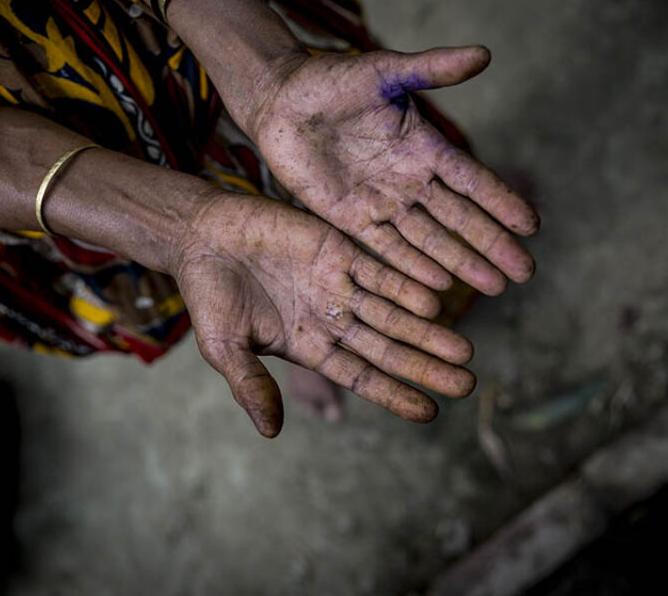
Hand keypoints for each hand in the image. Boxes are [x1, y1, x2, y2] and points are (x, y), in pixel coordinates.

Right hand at [169, 192, 475, 436]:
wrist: (201, 235)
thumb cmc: (208, 295)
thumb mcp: (224, 347)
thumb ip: (251, 385)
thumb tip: (272, 433)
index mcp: (309, 345)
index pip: (361, 376)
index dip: (394, 394)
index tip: (430, 413)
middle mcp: (332, 317)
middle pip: (389, 347)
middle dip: (425, 366)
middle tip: (466, 383)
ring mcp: (339, 282)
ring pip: (393, 310)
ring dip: (427, 329)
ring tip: (464, 350)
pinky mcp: (340, 247)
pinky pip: (380, 267)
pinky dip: (405, 282)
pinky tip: (435, 297)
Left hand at [248, 47, 539, 294]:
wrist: (280, 100)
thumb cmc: (331, 79)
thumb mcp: (384, 72)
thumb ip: (432, 69)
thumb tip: (485, 54)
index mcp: (423, 147)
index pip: (472, 180)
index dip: (502, 202)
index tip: (533, 226)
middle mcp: (409, 180)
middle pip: (459, 219)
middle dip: (492, 245)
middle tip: (525, 273)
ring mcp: (381, 202)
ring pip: (429, 240)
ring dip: (460, 263)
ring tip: (493, 288)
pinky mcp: (350, 218)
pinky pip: (385, 248)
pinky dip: (411, 268)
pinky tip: (437, 288)